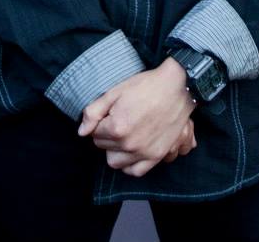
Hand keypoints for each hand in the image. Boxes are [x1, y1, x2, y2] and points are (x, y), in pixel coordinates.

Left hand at [77, 59, 193, 176]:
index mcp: (117, 127)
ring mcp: (144, 152)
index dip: (98, 123)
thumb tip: (82, 132)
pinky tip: (130, 152)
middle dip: (104, 136)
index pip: (94, 134)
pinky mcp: (157, 156)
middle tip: (115, 122)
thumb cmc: (145, 86)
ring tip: (122, 136)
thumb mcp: (114, 92)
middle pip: (103, 147)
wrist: (176, 87)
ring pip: (115, 162)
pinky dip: (129, 165)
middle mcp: (129, 144)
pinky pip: (136, 171)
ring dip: (115, 150)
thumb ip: (93, 112)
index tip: (108, 114)